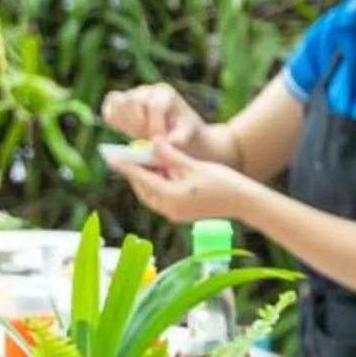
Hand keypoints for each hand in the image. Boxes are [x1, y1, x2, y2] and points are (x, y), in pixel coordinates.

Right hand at [102, 83, 209, 154]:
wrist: (171, 128)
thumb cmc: (180, 130)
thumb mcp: (184, 134)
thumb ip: (178, 138)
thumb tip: (167, 142)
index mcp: (166, 93)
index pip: (155, 105)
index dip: (154, 125)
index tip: (157, 141)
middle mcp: (147, 89)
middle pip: (133, 101)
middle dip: (138, 124)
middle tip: (146, 138)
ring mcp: (131, 93)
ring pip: (118, 102)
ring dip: (125, 123)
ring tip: (138, 135)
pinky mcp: (119, 101)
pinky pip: (108, 107)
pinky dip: (112, 120)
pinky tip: (125, 131)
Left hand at [117, 139, 259, 226]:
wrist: (244, 202)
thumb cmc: (223, 182)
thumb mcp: (194, 165)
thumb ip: (170, 155)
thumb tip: (152, 143)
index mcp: (171, 197)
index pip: (141, 178)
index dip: (126, 165)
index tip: (111, 156)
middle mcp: (169, 209)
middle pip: (143, 189)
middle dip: (134, 172)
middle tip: (126, 155)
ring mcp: (174, 214)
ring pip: (150, 194)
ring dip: (145, 178)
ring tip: (143, 160)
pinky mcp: (180, 214)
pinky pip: (160, 198)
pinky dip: (156, 185)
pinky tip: (159, 171)